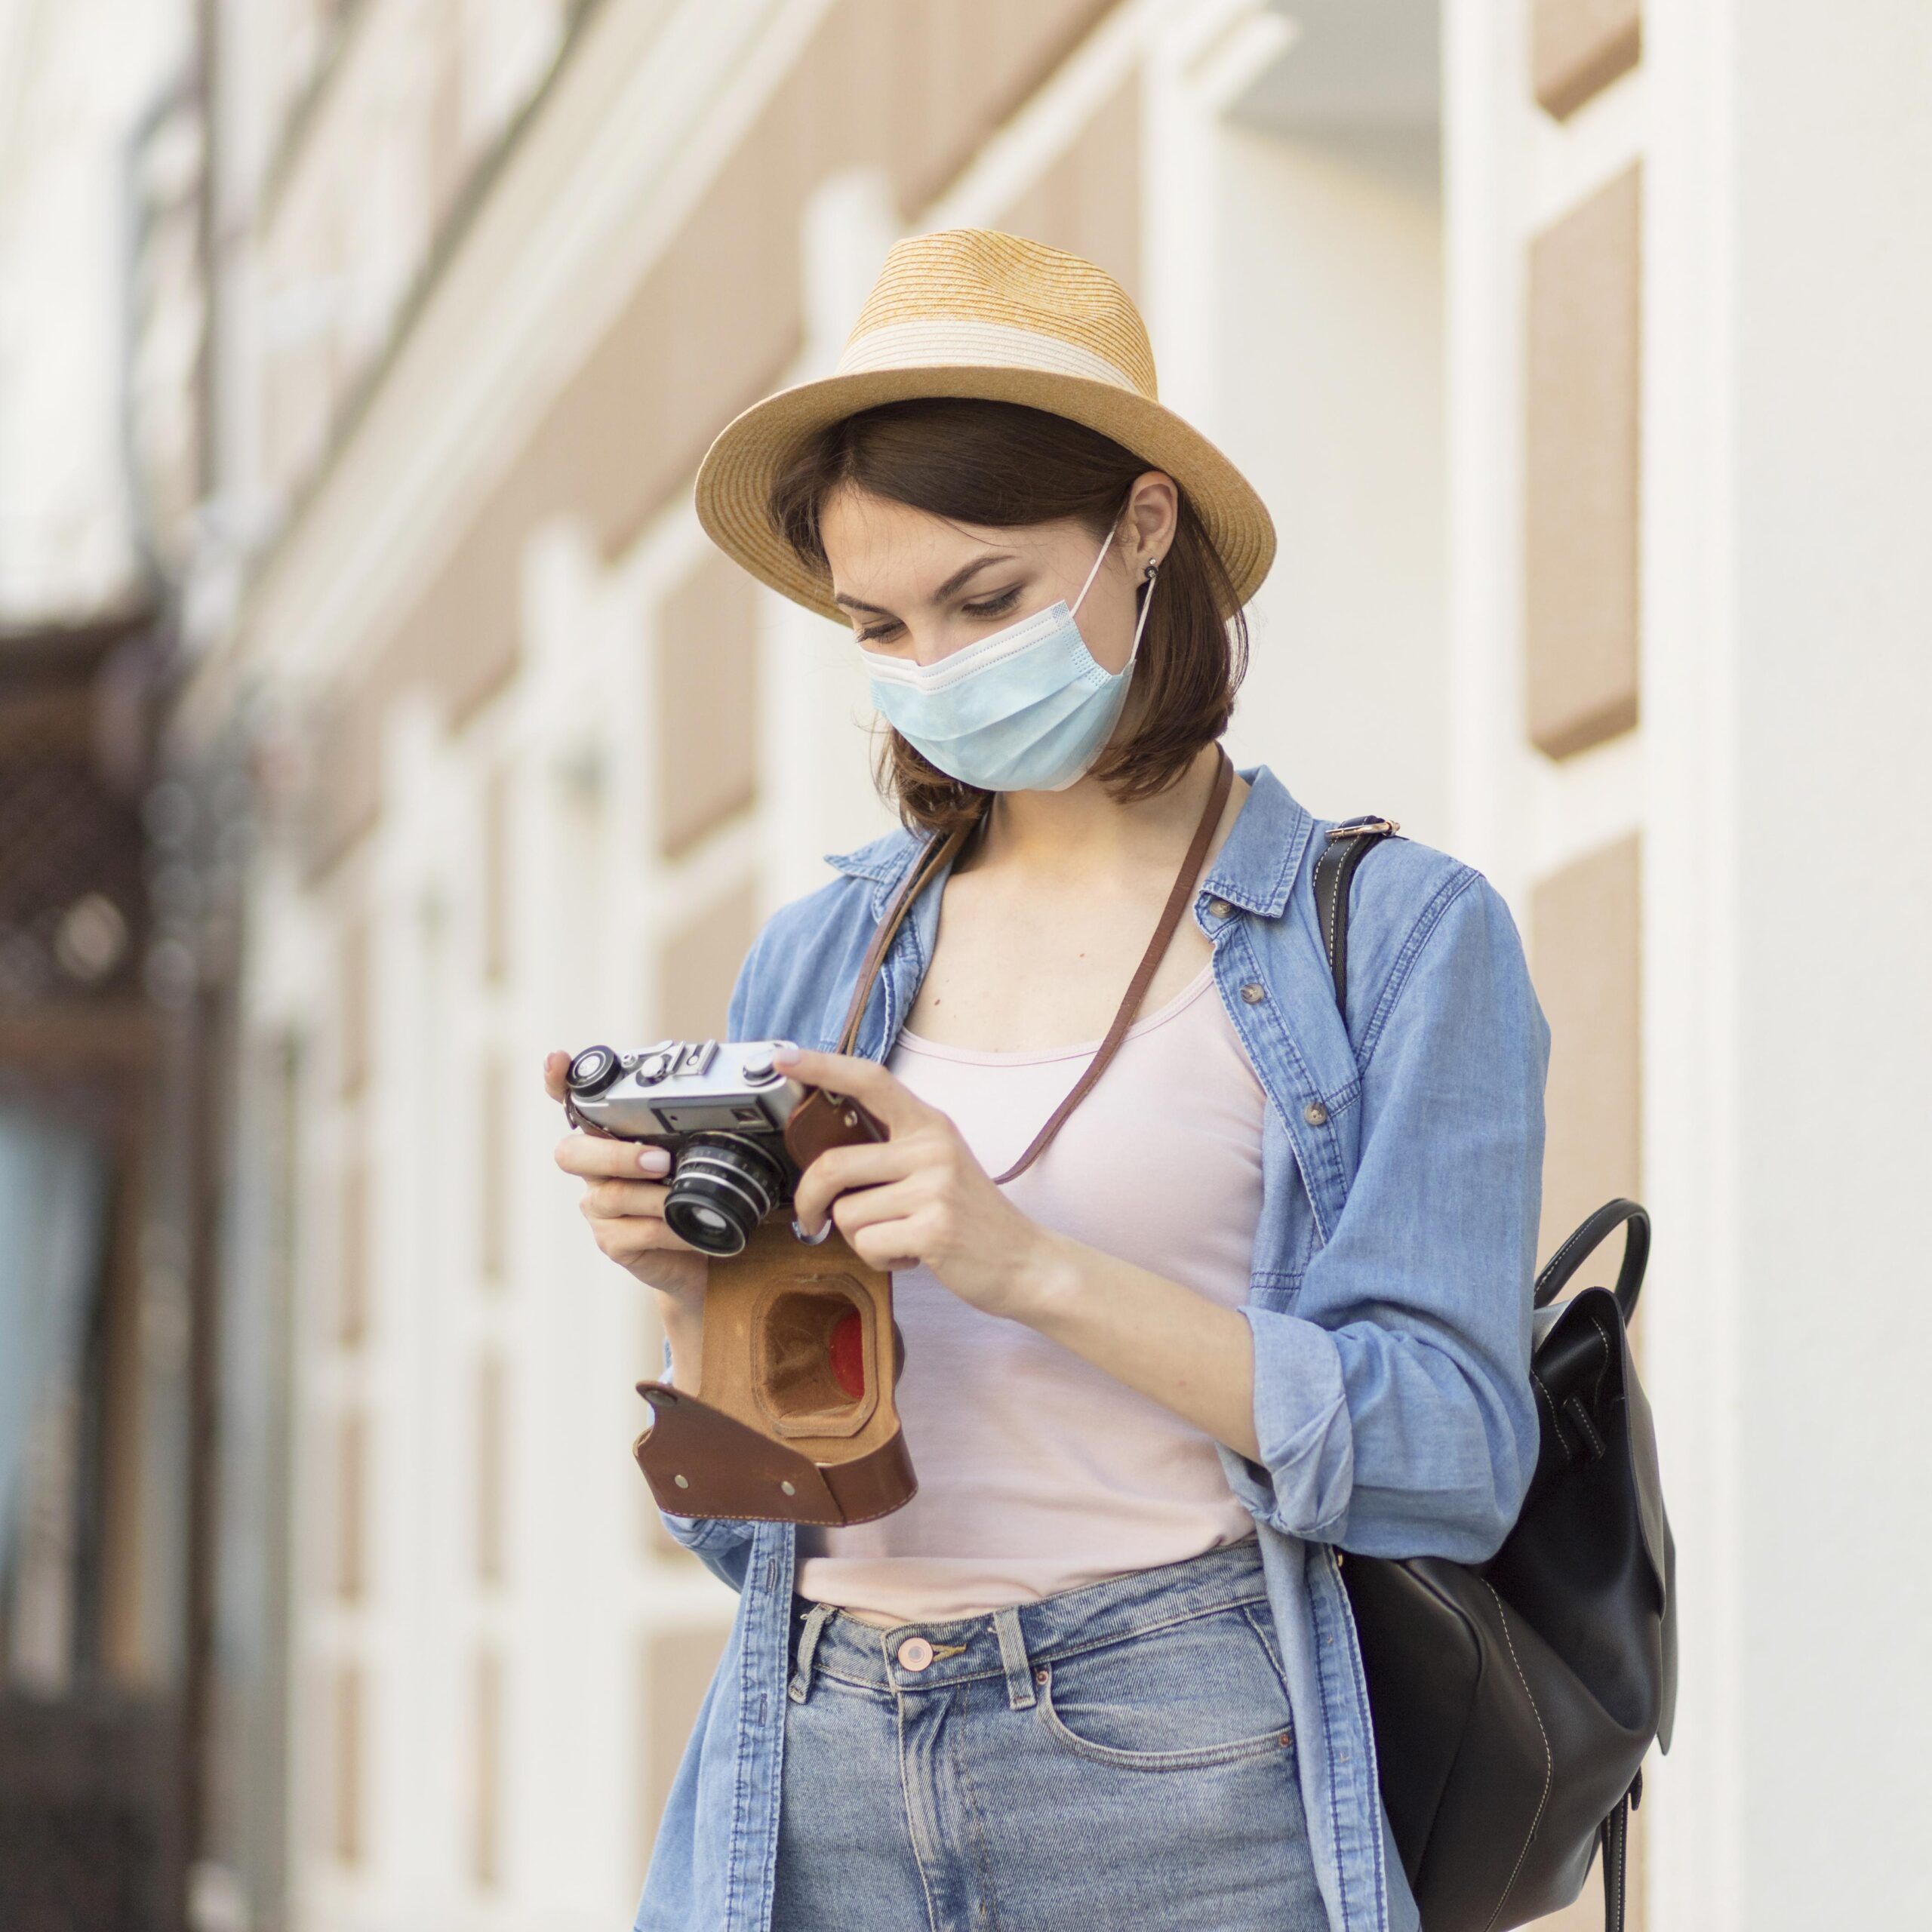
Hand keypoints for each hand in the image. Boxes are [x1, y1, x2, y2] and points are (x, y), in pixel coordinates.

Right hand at [544, 1052, 708, 1314]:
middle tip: (660, 1160)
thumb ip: (695, 1126)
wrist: (703, 1253)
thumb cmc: (694, 1192)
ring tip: (685, 1199)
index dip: (559, 1082)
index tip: (558, 1060)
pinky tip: (692, 1230)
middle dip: (615, 1155)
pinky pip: (637, 1233)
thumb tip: (738, 1096)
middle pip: (572, 1154)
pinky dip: (670, 1231)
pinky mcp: (612, 1242)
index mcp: (612, 1136)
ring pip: (611, 1195)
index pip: (574, 1102)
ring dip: (654, 1196)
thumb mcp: (695, 1153)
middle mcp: (596, 1169)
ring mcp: (600, 1207)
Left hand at [778, 1047, 1062, 1319]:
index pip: (870, 1080)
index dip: (824, 1066)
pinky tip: (910, 1256)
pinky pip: (868, 1244)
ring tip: (899, 1237)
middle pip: (834, 1164)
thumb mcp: (938, 1164)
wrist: (1024, 1262)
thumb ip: (892, 1151)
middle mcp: (932, 1147)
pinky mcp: (934, 1230)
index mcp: (929, 1124)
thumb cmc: (969, 1216)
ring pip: (847, 1215)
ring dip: (862, 1238)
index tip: (784, 1057)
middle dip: (810, 1200)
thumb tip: (823, 1157)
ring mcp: (935, 1188)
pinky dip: (880, 1259)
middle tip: (811, 1219)